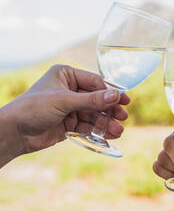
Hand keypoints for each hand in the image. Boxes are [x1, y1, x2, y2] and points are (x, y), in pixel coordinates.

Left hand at [0, 64, 129, 155]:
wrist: (14, 133)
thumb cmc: (33, 108)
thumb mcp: (64, 101)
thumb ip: (92, 100)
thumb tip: (116, 96)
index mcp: (66, 75)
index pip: (95, 82)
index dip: (110, 92)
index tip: (124, 101)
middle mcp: (69, 90)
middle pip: (97, 99)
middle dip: (110, 109)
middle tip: (123, 116)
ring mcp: (70, 107)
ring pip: (95, 114)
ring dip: (107, 122)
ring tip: (118, 130)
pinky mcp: (70, 123)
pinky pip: (89, 125)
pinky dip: (100, 130)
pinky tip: (110, 135)